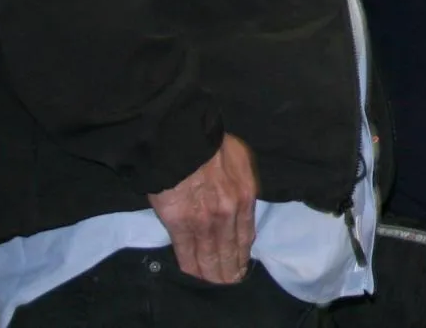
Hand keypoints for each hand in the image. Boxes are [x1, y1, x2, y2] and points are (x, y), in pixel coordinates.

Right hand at [147, 133, 257, 283]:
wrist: (182, 141)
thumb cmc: (212, 145)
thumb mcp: (241, 161)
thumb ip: (242, 186)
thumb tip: (242, 205)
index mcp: (245, 197)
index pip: (246, 236)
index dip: (242, 255)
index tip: (241, 265)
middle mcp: (228, 214)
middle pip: (230, 251)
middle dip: (229, 270)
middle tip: (229, 281)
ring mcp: (204, 222)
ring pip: (209, 257)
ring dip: (211, 274)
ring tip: (213, 283)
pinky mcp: (179, 225)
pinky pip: (186, 253)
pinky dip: (190, 266)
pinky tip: (193, 273)